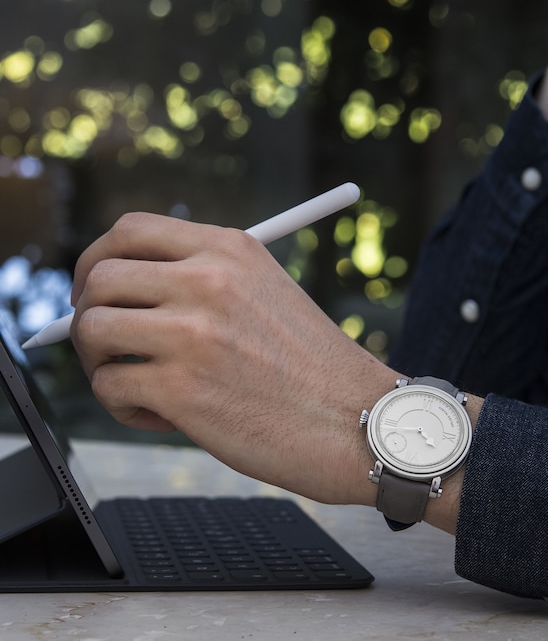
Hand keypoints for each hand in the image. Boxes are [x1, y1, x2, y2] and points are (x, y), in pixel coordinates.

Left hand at [70, 212, 397, 506]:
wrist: (357, 422)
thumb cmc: (312, 366)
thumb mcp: (266, 294)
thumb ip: (199, 281)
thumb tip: (114, 295)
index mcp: (230, 250)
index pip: (130, 230)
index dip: (98, 259)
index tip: (96, 289)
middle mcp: (208, 280)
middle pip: (99, 277)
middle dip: (86, 314)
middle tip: (105, 344)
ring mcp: (192, 333)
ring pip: (92, 330)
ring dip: (101, 361)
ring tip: (139, 383)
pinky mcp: (181, 388)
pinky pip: (110, 386)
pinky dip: (124, 405)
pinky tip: (165, 415)